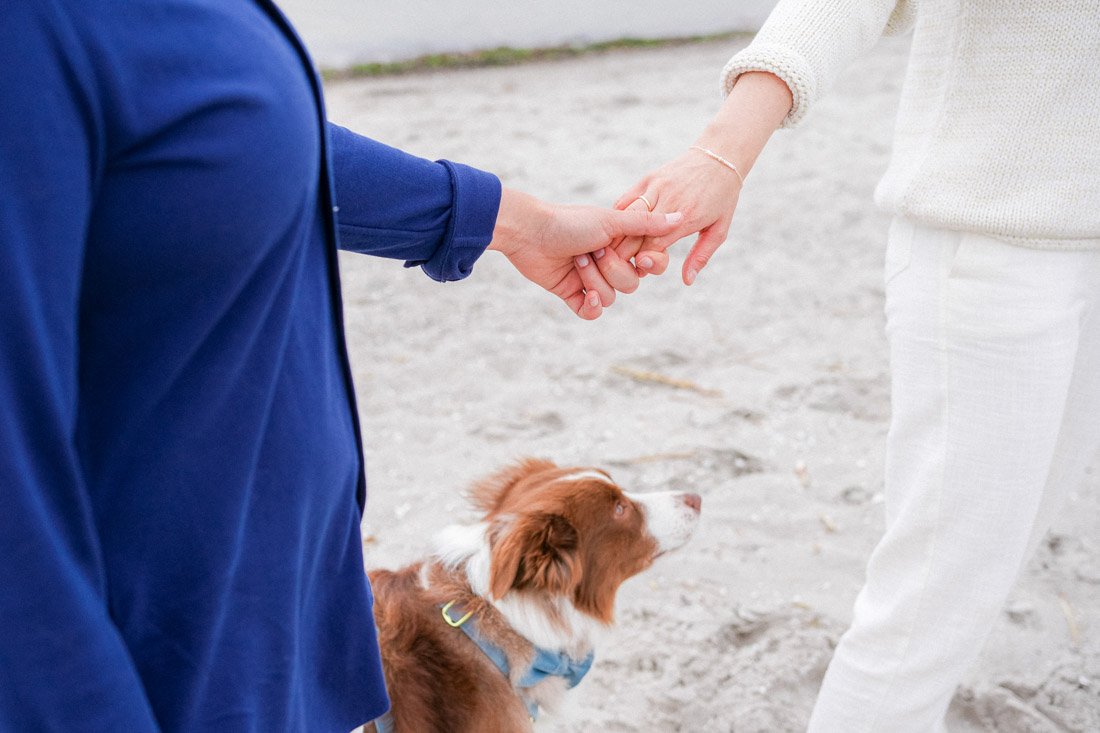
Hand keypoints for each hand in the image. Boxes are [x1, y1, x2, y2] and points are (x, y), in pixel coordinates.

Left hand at [488, 189, 681, 318]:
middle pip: (630, 284)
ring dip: (595, 281)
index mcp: (620, 244)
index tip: (640, 258)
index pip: (648, 264)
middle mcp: (608, 262)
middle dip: (612, 271)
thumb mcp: (612, 221)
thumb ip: (647, 224)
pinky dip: (591, 307)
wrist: (530, 232)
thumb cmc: (570, 221)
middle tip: (592, 251)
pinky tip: (586, 295)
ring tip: (577, 261)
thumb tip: (682, 216)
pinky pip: (591, 313)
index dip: (647, 265)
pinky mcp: (571, 293)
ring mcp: (590, 279)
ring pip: (611, 297)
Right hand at [613, 149, 741, 284]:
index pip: (653, 246)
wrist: (719, 157)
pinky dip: (617, 217)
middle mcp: (668, 200)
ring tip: (613, 250)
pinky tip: (615, 230)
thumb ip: (700, 256)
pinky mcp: (647, 179)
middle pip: (634, 233)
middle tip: (620, 265)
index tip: (641, 270)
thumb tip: (687, 281)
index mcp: (686, 217)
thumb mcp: (719, 230)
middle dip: (624, 252)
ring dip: (616, 236)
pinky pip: (624, 201)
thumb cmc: (722, 197)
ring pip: (625, 217)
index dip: (643, 262)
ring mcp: (655, 187)